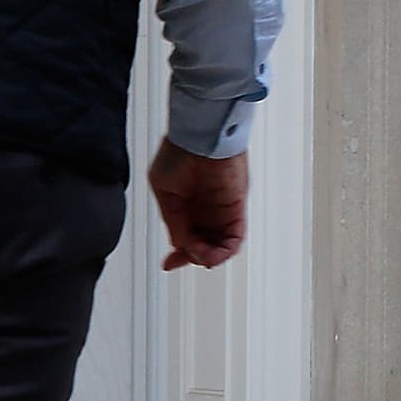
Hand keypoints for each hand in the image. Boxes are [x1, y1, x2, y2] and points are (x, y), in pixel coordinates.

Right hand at [147, 141, 248, 268]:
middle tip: (179, 260)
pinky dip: (224, 252)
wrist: (200, 137)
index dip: (178, 254)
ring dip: (207, 257)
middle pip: (203, 245)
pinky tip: (211, 255)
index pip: (186, 237)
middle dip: (191, 257)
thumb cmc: (179, 153)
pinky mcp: (236, 210)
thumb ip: (173, 221)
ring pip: (219, 246)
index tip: (169, 264)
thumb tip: (180, 243)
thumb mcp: (164, 191)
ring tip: (197, 257)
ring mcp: (221, 211)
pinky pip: (234, 239)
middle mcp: (205, 210)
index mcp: (186, 204)